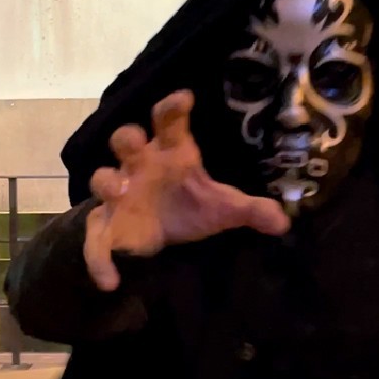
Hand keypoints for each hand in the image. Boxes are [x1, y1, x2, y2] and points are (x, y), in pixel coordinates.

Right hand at [84, 89, 289, 290]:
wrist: (167, 232)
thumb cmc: (191, 204)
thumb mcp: (223, 207)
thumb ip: (250, 210)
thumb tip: (282, 223)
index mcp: (170, 151)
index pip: (169, 121)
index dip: (172, 107)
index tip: (184, 98)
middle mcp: (140, 165)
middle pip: (125, 139)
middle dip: (126, 137)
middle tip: (133, 143)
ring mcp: (120, 192)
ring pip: (103, 178)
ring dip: (106, 181)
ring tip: (118, 192)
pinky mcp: (108, 223)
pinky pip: (95, 238)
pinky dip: (98, 259)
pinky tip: (110, 280)